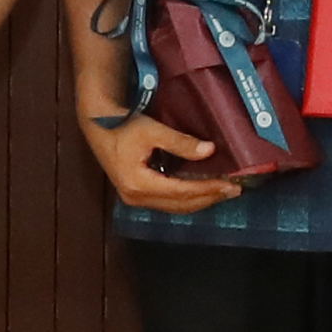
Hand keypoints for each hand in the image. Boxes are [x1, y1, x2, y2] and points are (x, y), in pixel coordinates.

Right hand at [84, 102, 242, 213]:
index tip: (230, 185)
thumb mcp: (152, 130)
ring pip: (174, 206)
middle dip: (209, 198)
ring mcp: (135, 198)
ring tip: (222, 192)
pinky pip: (167, 202)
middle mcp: (136, 197)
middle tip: (234, 191)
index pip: (181, 192)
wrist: (98, 125)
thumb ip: (181, 143)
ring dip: (200, 200)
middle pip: (180, 204)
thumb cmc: (122, 125)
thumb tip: (210, 151)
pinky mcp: (137, 194)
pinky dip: (187, 198)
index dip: (207, 189)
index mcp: (138, 184)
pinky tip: (202, 191)